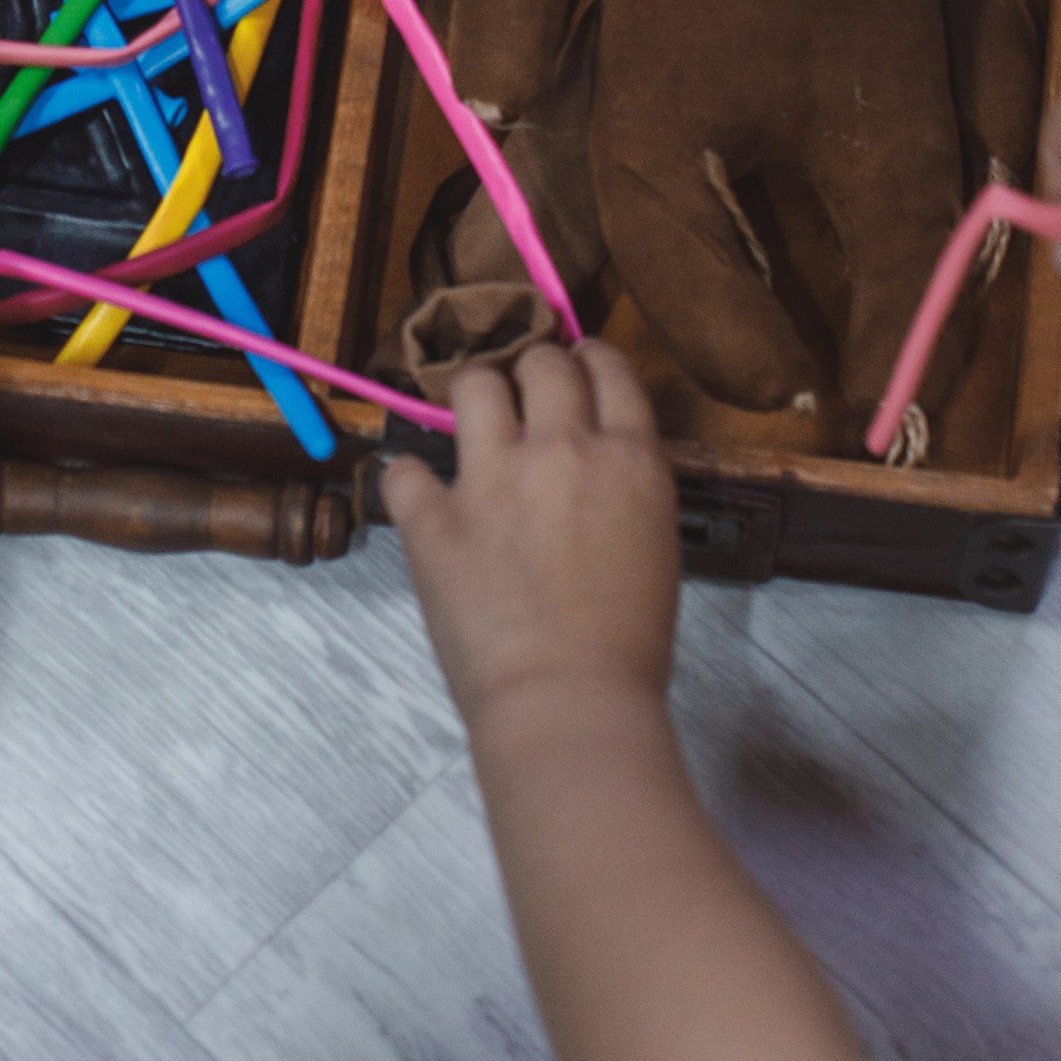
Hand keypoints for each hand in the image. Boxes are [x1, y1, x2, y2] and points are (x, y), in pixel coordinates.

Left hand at [383, 339, 679, 731]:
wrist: (570, 701)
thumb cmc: (627, 647)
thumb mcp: (655, 547)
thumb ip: (625, 490)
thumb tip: (595, 466)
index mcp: (629, 460)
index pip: (608, 369)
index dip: (589, 359)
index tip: (578, 364)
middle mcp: (561, 450)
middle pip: (542, 362)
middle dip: (534, 370)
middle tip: (527, 396)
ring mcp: (491, 479)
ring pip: (473, 383)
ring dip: (476, 397)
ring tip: (476, 424)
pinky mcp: (433, 518)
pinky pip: (405, 470)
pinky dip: (411, 483)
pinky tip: (423, 501)